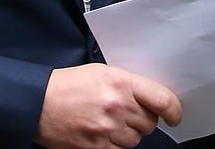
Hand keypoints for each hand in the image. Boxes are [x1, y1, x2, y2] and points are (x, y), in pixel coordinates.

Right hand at [36, 63, 182, 148]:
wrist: (38, 102)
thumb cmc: (68, 85)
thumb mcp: (101, 72)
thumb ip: (128, 84)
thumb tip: (151, 98)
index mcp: (120, 82)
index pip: (162, 99)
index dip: (174, 110)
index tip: (175, 115)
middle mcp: (117, 105)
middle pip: (150, 122)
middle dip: (143, 119)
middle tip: (128, 112)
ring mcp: (107, 129)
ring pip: (136, 139)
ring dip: (129, 133)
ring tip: (111, 122)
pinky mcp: (97, 147)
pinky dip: (116, 145)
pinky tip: (103, 133)